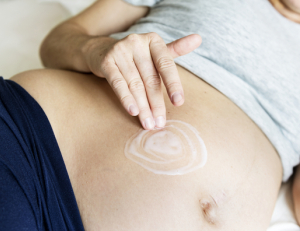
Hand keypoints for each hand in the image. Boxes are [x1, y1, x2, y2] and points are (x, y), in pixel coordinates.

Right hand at [85, 33, 201, 129]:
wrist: (101, 50)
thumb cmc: (136, 55)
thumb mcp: (156, 51)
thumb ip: (176, 49)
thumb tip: (198, 38)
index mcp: (153, 41)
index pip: (166, 65)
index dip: (173, 84)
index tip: (178, 102)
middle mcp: (137, 42)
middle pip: (150, 79)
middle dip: (156, 104)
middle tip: (160, 123)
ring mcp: (120, 51)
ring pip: (135, 84)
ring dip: (143, 107)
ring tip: (148, 123)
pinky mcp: (106, 61)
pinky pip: (118, 83)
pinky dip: (126, 98)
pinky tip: (133, 112)